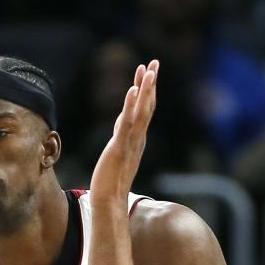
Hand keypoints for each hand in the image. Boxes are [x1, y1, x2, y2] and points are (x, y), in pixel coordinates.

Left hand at [90, 60, 158, 204]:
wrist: (109, 203)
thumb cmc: (112, 183)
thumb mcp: (118, 153)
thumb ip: (122, 137)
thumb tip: (122, 123)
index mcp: (138, 140)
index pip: (145, 111)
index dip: (147, 90)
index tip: (148, 71)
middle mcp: (138, 139)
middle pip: (147, 107)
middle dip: (150, 84)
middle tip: (154, 62)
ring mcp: (130, 143)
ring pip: (141, 112)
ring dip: (145, 90)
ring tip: (148, 70)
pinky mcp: (119, 148)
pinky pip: (126, 124)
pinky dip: (130, 106)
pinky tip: (132, 90)